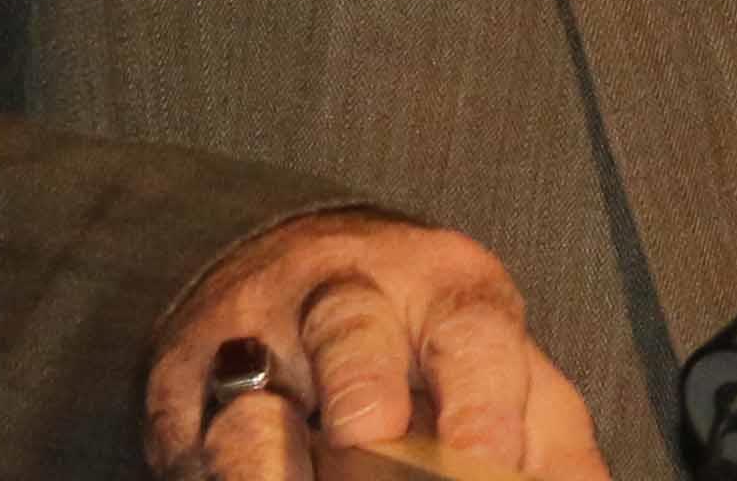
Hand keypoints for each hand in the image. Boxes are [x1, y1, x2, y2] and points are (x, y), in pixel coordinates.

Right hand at [143, 210, 612, 479]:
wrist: (289, 275)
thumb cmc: (426, 346)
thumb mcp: (505, 374)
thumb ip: (551, 444)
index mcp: (451, 293)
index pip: (473, 334)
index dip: (482, 408)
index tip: (491, 465)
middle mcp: (350, 296)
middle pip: (355, 336)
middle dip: (368, 405)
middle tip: (375, 444)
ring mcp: (258, 338)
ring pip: (259, 389)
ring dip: (276, 456)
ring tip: (309, 466)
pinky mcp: (184, 389)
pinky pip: (196, 439)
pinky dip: (225, 474)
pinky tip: (255, 477)